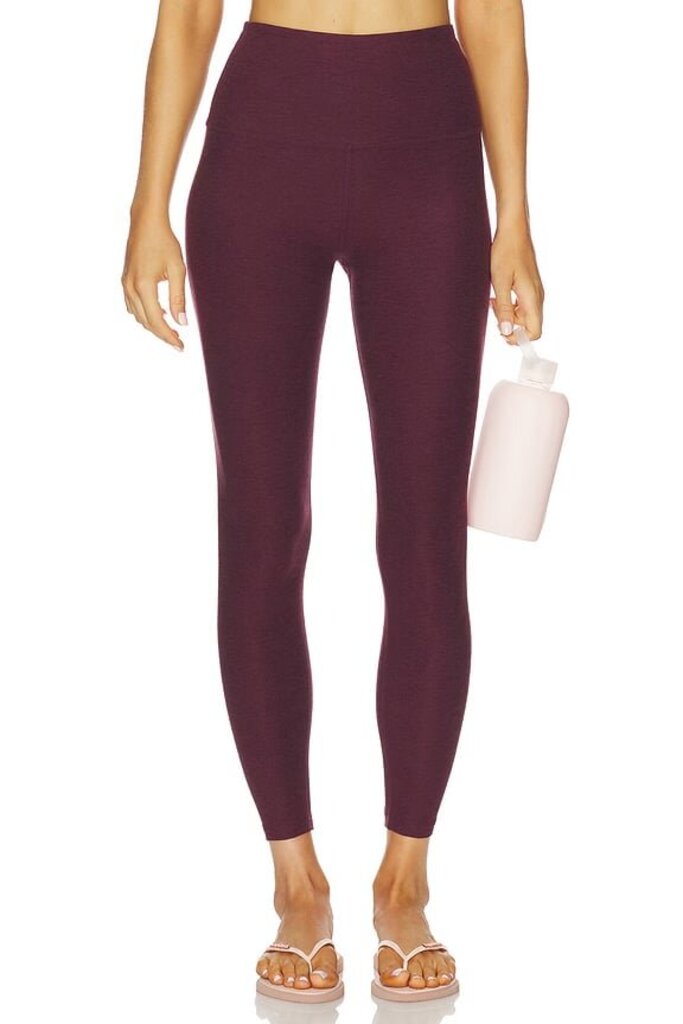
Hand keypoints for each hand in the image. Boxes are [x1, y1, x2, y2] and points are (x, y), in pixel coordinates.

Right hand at [121, 211, 186, 351]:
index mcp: (144, 286)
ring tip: (171, 330)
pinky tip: (158, 313)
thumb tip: (181, 322)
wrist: (145, 222)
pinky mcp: (125, 280)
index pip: (156, 321)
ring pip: (138, 316)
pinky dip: (145, 314)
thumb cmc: (164, 242)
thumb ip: (178, 298)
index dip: (168, 336)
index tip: (180, 346)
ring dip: (153, 326)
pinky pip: (132, 306)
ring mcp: (125, 284)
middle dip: (162, 334)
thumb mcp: (177, 269)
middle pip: (146, 322)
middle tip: (179, 341)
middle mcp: (130, 287)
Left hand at [489, 220, 544, 344]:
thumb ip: (503, 308)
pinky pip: (522, 305)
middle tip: (493, 311)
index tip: (503, 332)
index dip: (519, 338)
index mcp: (532, 298)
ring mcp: (535, 291)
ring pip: (524, 316)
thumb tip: (507, 331)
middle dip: (511, 325)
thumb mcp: (499, 282)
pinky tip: (498, 295)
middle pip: (529, 326)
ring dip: (508, 315)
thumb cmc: (506, 252)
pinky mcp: (530, 286)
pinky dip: (510, 305)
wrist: (513, 230)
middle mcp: (537, 297)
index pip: (535, 332)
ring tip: (493, 301)